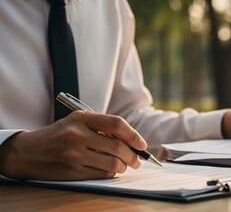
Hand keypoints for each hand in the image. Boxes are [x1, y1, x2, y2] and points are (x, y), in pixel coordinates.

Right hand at [0, 111, 146, 180]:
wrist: (28, 152)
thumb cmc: (58, 135)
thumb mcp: (77, 122)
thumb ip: (102, 127)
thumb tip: (131, 141)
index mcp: (82, 118)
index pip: (116, 124)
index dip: (134, 135)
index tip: (142, 144)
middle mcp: (78, 135)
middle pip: (118, 146)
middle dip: (133, 156)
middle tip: (137, 160)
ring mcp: (74, 154)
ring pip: (112, 163)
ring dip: (124, 166)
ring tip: (124, 165)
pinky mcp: (72, 170)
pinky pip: (101, 173)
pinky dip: (111, 173)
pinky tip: (109, 169)